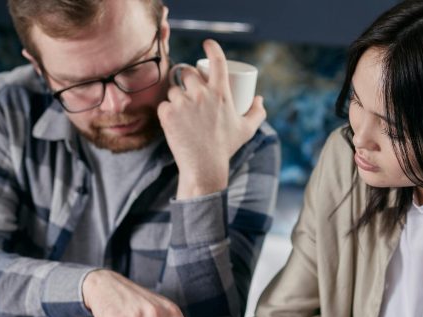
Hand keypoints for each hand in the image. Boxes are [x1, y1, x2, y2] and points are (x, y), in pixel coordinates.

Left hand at [158, 39, 266, 198]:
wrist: (204, 167)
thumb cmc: (226, 148)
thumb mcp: (247, 130)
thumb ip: (257, 113)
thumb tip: (259, 99)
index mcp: (221, 93)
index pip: (217, 61)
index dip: (212, 47)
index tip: (207, 44)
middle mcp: (201, 94)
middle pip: (188, 73)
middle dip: (187, 78)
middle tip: (189, 91)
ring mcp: (183, 103)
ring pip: (174, 90)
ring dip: (176, 96)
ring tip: (182, 110)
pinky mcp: (167, 114)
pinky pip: (164, 104)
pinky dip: (167, 111)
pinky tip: (172, 120)